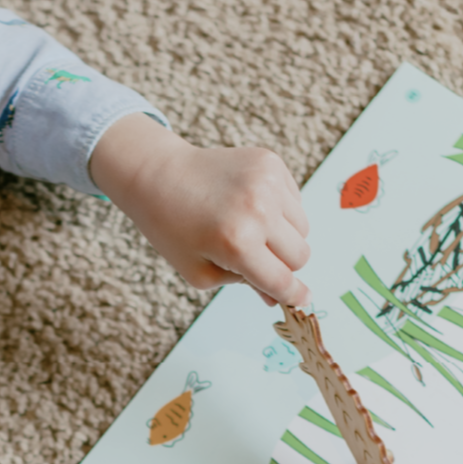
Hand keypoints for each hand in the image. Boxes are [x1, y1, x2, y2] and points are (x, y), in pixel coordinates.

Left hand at [90, 114, 310, 307]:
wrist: (159, 176)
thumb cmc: (173, 229)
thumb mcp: (201, 272)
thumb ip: (243, 285)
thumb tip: (277, 296)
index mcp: (237, 244)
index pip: (281, 280)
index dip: (294, 295)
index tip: (303, 300)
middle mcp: (258, 211)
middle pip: (300, 255)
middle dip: (284, 265)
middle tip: (256, 258)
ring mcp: (268, 182)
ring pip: (303, 227)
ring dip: (283, 236)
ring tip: (249, 228)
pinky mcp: (270, 162)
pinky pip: (294, 200)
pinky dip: (279, 210)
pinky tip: (249, 206)